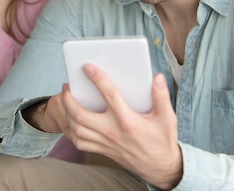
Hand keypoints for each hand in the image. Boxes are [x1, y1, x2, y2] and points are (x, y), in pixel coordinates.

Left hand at [54, 64, 182, 189]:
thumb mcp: (167, 118)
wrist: (160, 167)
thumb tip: (157, 78)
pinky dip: (72, 131)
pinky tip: (72, 121)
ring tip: (66, 100)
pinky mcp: (103, 150)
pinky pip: (81, 142)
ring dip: (67, 114)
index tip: (88, 67)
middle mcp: (113, 132)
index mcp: (128, 121)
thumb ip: (161, 96)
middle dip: (69, 100)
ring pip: (77, 130)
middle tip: (67, 87)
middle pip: (81, 115)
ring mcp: (106, 143)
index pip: (109, 95)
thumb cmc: (162, 140)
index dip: (97, 79)